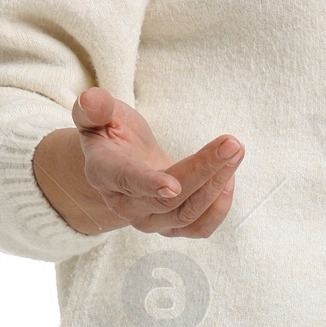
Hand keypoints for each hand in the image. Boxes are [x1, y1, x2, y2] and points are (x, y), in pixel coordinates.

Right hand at [32, 89, 243, 237]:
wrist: (120, 164)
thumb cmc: (111, 134)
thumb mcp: (97, 115)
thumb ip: (93, 108)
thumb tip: (91, 98)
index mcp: (105, 173)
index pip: (127, 181)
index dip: (149, 184)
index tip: (173, 186)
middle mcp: (125, 205)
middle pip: (168, 200)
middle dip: (203, 171)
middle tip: (231, 144)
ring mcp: (150, 221)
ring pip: (188, 213)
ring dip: (217, 184)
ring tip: (235, 152)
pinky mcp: (172, 227)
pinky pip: (199, 228)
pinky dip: (219, 207)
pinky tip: (228, 178)